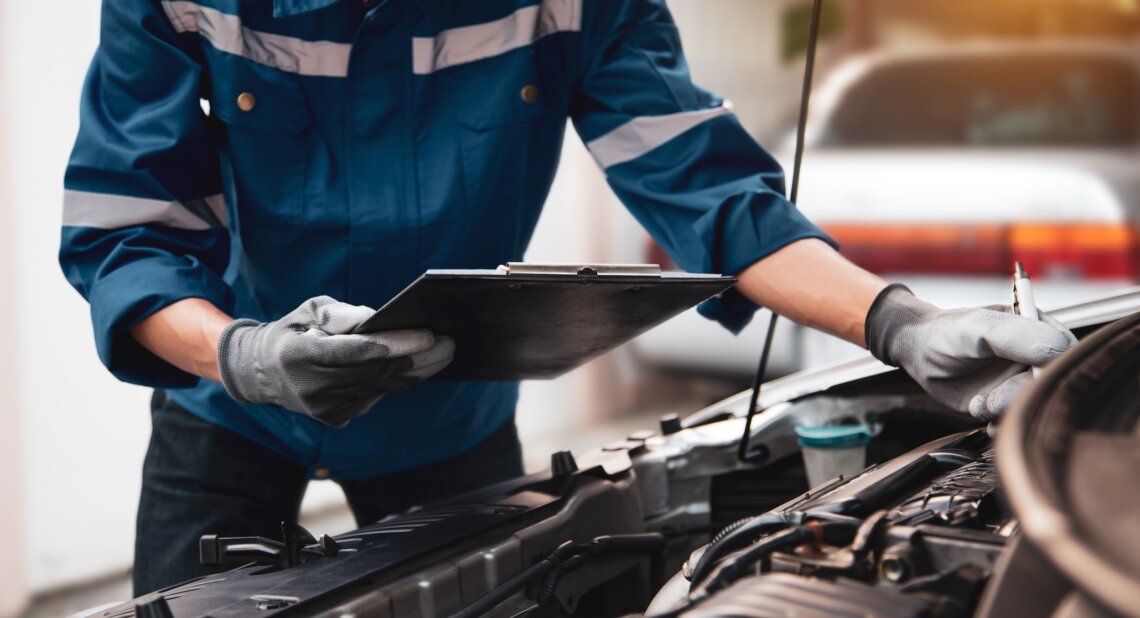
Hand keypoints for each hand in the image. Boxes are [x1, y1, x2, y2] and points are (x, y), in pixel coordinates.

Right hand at [216, 296, 453, 426]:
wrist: (263, 372)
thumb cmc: (294, 331)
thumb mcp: (310, 310)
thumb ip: (342, 315)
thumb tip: (378, 319)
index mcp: (300, 355)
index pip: (357, 352)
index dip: (396, 345)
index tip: (429, 335)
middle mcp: (312, 387)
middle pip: (377, 373)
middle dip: (418, 358)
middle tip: (450, 344)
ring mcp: (324, 408)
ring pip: (382, 388)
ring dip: (417, 372)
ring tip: (444, 354)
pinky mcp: (335, 418)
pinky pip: (375, 397)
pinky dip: (398, 382)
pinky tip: (420, 368)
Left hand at [865, 285, 1075, 421]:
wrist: (919, 352)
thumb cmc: (948, 332)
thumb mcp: (981, 327)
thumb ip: (1018, 335)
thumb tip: (1060, 351)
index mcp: (1040, 330)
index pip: (1068, 355)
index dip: (1053, 372)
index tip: (1031, 381)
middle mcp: (1035, 358)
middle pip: (1051, 386)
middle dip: (1022, 397)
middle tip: (992, 400)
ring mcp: (1020, 382)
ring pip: (1033, 406)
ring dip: (1007, 412)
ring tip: (980, 404)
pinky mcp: (1004, 402)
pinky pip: (1014, 420)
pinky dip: (1000, 425)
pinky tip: (981, 414)